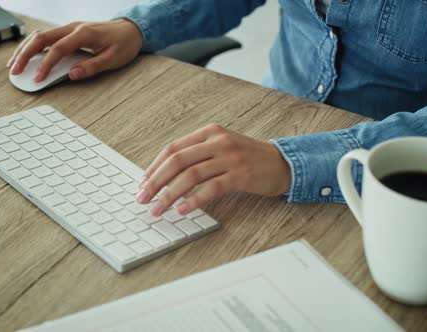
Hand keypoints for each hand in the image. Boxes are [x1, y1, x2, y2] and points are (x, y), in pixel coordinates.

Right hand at [7, 19, 142, 81]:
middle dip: (25, 54)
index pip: (58, 49)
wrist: (131, 29)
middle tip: (14, 71)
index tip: (38, 79)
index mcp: (83, 33)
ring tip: (13, 64)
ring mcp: (69, 28)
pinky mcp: (68, 31)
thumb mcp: (113, 59)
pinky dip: (32, 46)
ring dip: (24, 49)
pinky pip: (46, 37)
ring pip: (40, 35)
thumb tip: (72, 74)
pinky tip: (25, 55)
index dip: (46, 64)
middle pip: (41, 38)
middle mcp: (73, 27)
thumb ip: (92, 66)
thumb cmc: (124, 44)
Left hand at [136, 124, 291, 215]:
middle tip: (143, 199)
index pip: (172, 149)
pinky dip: (194, 200)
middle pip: (177, 161)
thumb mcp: (221, 148)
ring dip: (169, 194)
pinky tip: (182, 210)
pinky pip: (211, 188)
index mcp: (209, 133)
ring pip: (190, 175)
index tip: (142, 184)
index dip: (154, 167)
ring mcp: (229, 157)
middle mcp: (217, 141)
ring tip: (158, 209)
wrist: (283, 163)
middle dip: (155, 182)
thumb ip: (197, 156)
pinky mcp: (240, 175)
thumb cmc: (248, 159)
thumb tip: (164, 176)